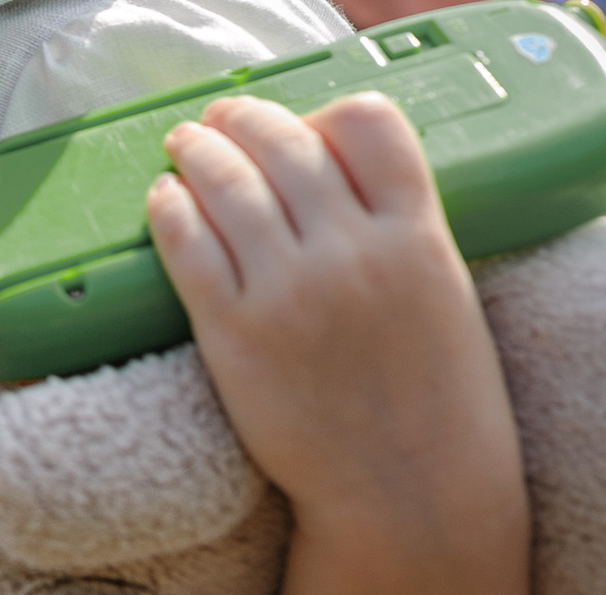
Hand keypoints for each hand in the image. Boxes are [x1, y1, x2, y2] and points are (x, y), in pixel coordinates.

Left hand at [148, 94, 527, 594]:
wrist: (408, 494)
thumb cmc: (430, 397)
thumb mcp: (442, 292)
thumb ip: (396, 225)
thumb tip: (327, 163)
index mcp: (417, 237)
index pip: (369, 123)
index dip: (325, 112)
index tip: (301, 120)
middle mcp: (353, 253)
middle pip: (282, 140)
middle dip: (242, 118)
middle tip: (221, 118)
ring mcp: (290, 290)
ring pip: (223, 180)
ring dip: (196, 149)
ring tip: (184, 143)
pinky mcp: (233, 329)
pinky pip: (184, 241)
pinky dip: (168, 206)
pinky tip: (163, 197)